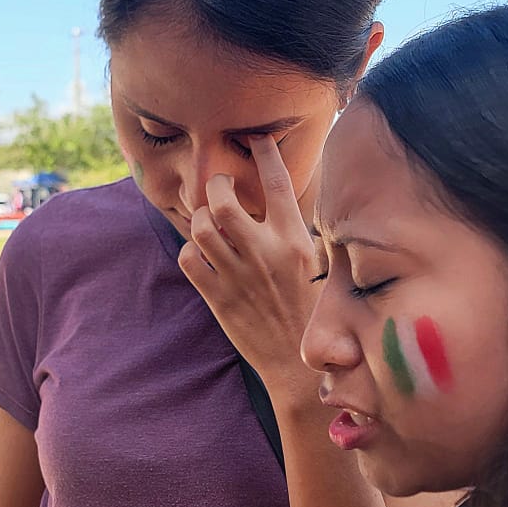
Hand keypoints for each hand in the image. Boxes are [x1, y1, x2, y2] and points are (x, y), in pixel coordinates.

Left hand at [177, 135, 319, 389]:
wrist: (298, 367)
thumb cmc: (311, 313)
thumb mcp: (319, 266)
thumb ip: (301, 233)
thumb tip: (290, 202)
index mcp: (295, 241)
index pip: (278, 184)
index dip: (265, 153)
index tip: (256, 139)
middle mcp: (265, 253)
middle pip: (224, 200)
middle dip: (215, 185)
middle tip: (219, 188)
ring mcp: (238, 276)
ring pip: (200, 227)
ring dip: (199, 218)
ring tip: (207, 221)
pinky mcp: (218, 298)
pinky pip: (188, 260)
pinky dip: (188, 252)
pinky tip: (199, 254)